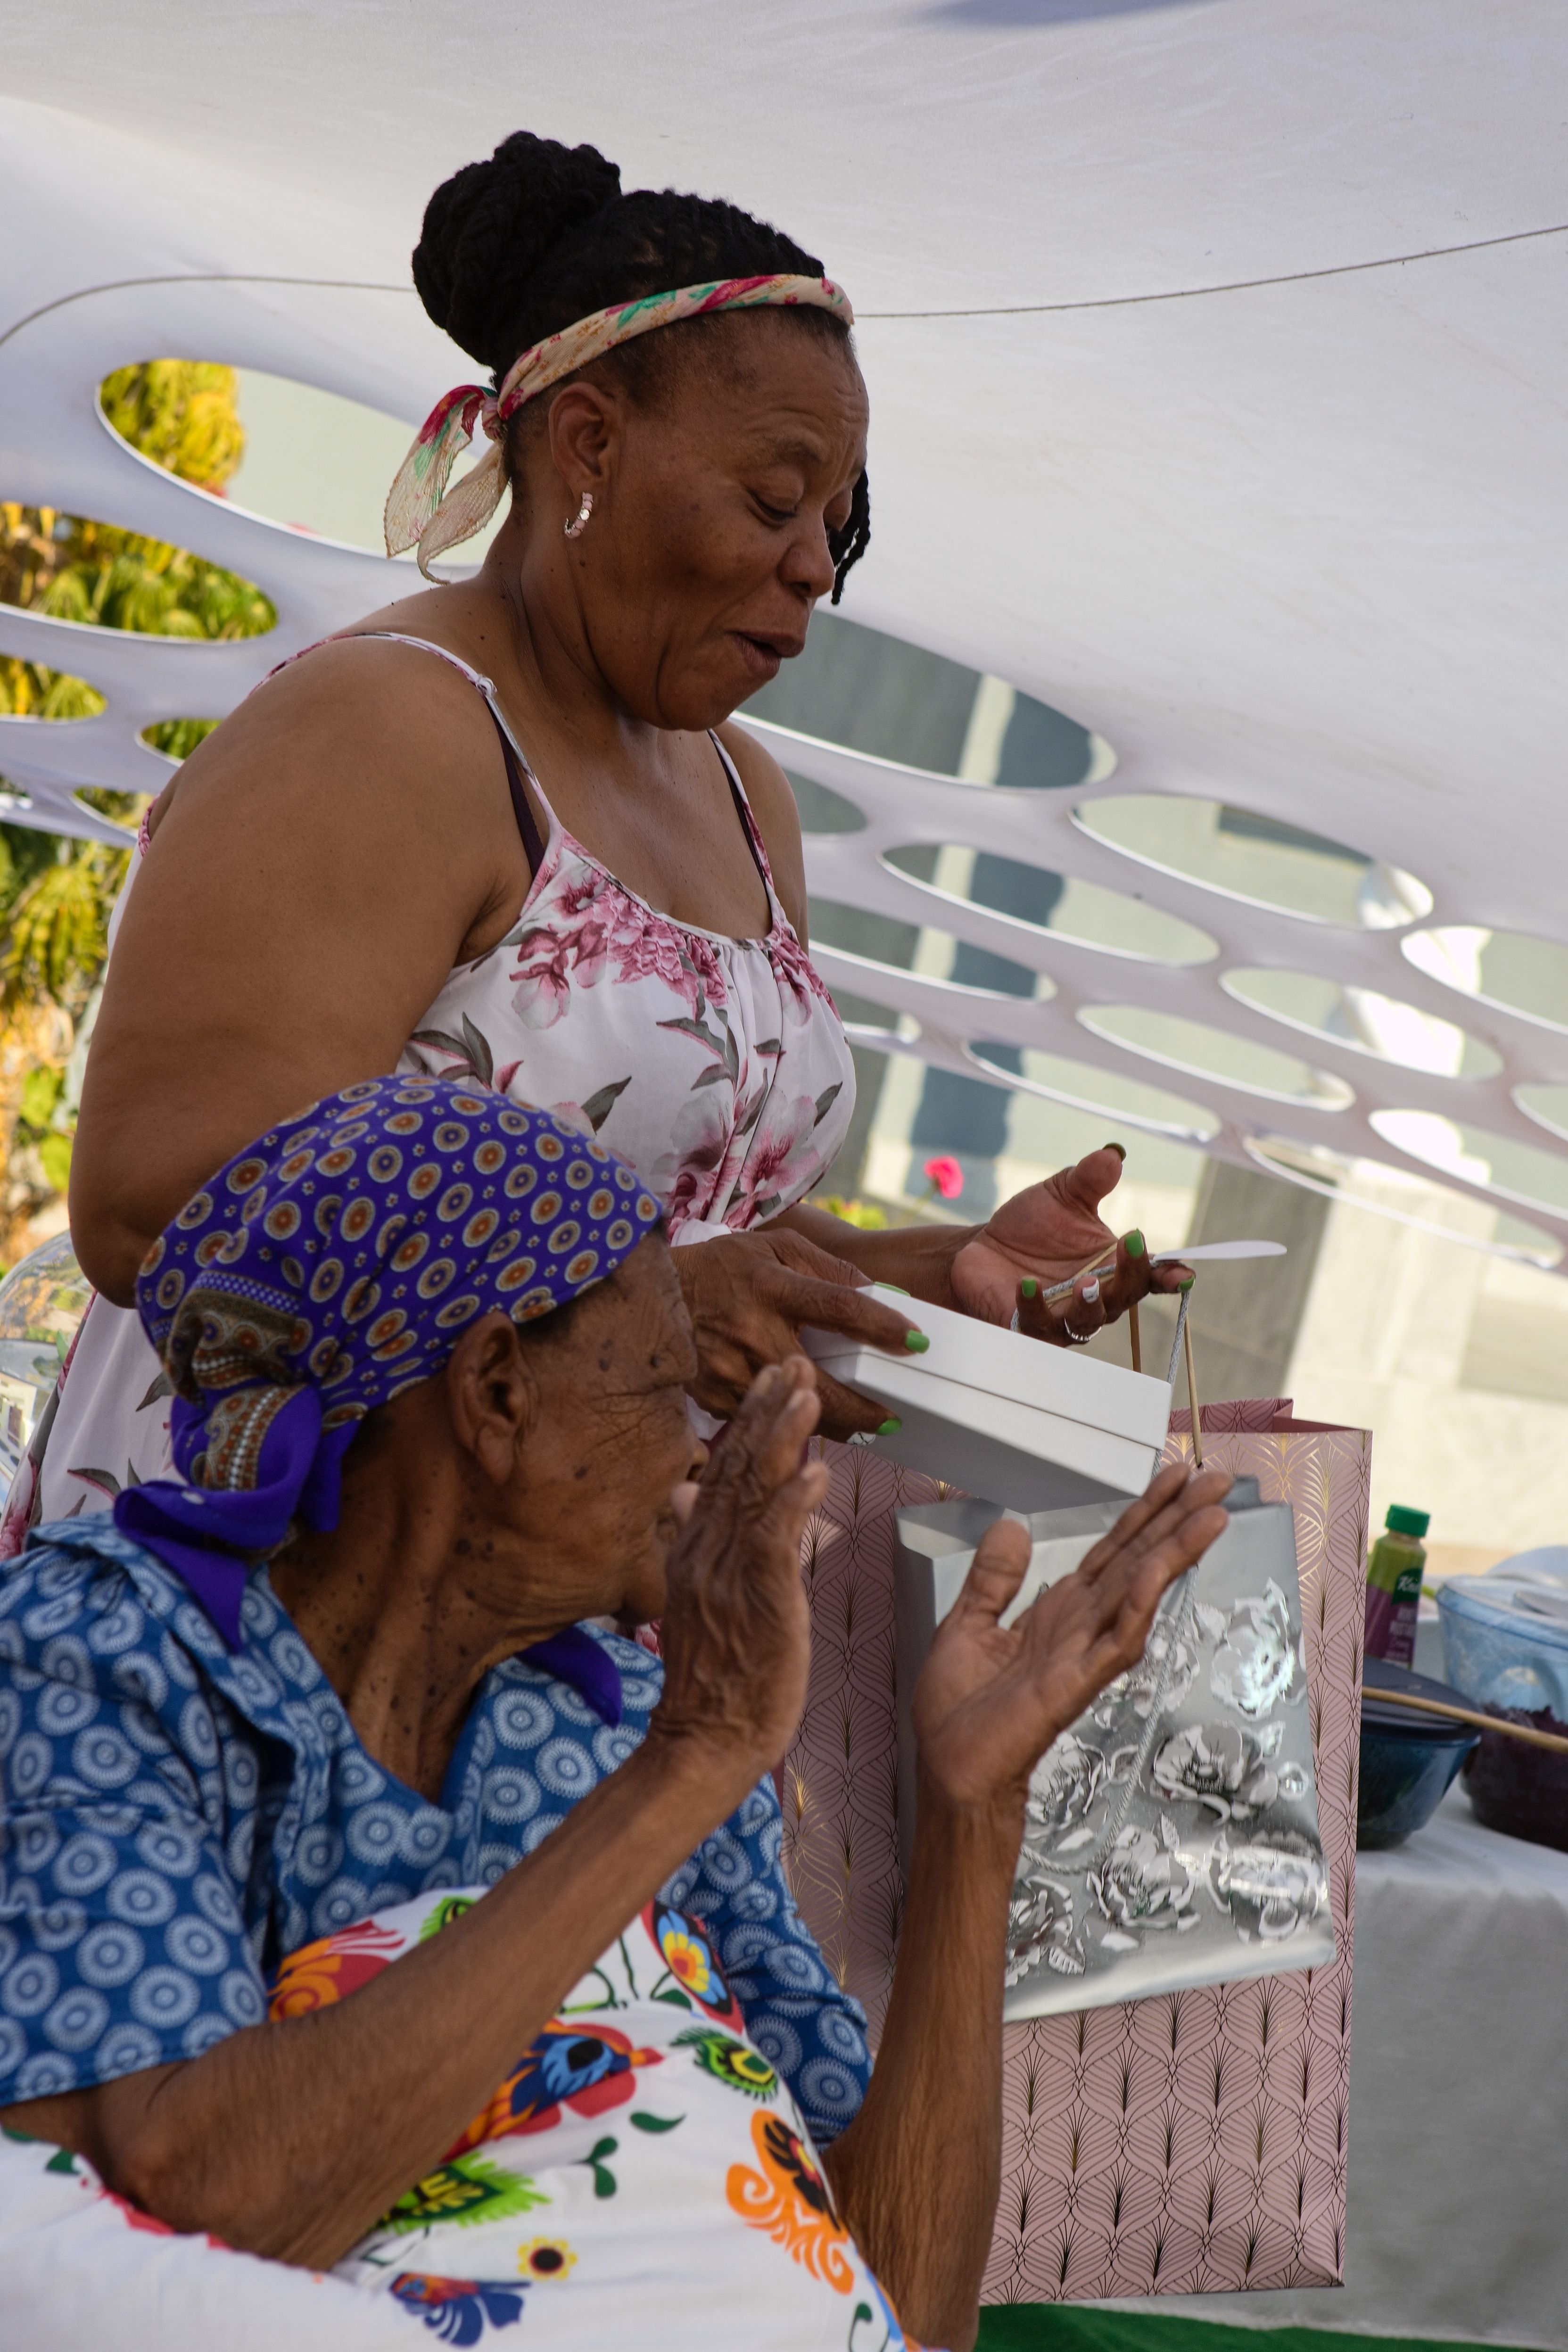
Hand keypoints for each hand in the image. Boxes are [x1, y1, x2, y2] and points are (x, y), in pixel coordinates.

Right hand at [651, 1356, 828, 1798]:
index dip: (749, 1419)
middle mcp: (706, 1550)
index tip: (772, 1377)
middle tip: (794, 1360)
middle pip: (737, 1465)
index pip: (723, 1467)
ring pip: (755, 1492)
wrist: (704, 1739)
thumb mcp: (696, 1595)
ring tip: (807, 1393)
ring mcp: (727, 1574)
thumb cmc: (715, 1675)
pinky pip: (773, 1542)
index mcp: (695, 1546)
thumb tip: (685, 1487)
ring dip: (782, 1438)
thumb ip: (696, 1537)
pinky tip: (815, 1470)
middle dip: (767, 1409)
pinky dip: (793, 1503)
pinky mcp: (756, 1601)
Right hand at [674, 1227, 921, 1438]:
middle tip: (893, 1417)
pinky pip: (765, 1418)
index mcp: (770, 1286)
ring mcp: (729, 1371)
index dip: (882, 1325)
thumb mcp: (778, 1248)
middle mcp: (750, 1332)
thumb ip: (831, 1269)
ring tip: (862, 1423)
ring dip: (833, 1423)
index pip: (838, 1306)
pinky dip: (791, 1420)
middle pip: (820, 1384)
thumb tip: (882, 1293)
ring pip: (794, 1412)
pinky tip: (809, 1418)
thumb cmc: (727, 1267)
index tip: (917, 1341)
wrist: (659, 1294)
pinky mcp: (715, 1397)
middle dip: (863, 1409)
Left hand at [913, 1462, 1232, 1820]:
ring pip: (1139, 1593)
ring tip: (1210, 1516)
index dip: (1143, 1513)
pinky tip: (1154, 1573)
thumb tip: (1011, 1527)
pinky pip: (1114, 1641)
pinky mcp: (1074, 1684)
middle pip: (1138, 1561)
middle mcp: (1080, 1627)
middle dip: (1177, 1520)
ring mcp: (1083, 1655)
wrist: (950, 1769)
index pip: (1111, 1551)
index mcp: (1057, 1611)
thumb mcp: (966, 1626)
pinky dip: (1135, 1606)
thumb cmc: (960, 1713)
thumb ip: (992, 1580)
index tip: (1174, 1477)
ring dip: (1174, 1554)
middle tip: (1217, 1482)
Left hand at [950, 1144, 1190, 1346]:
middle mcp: (1095, 1298)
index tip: (1183, 1272)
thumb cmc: (1033, 1225)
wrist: (984, 1247)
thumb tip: (1112, 1155)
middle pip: (1124, 1297)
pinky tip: (1026, 1284)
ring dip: (1089, 1304)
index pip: (1148, 1275)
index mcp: (1113, 1267)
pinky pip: (1036, 1325)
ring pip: (1085, 1322)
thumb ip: (1089, 1179)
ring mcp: (1062, 1317)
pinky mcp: (1027, 1326)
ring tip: (1087, 1282)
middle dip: (1130, 1276)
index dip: (1168, 1276)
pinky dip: (1033, 1306)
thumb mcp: (1061, 1194)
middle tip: (1128, 1248)